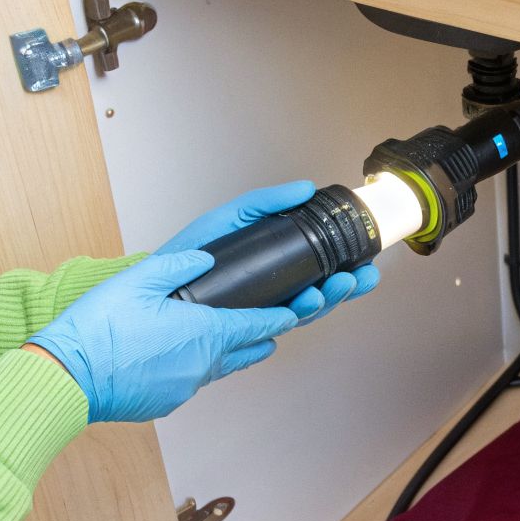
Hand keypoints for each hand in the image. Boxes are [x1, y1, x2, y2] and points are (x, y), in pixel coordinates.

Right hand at [29, 251, 299, 422]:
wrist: (64, 378)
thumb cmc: (97, 329)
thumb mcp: (136, 280)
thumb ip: (176, 266)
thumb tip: (205, 257)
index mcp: (206, 332)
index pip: (261, 324)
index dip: (283, 314)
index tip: (299, 308)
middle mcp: (204, 364)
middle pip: (250, 349)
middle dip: (265, 333)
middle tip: (278, 320)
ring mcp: (187, 386)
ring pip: (224, 367)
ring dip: (235, 351)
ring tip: (242, 337)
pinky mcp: (168, 401)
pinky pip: (196, 381)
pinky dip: (201, 366)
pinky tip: (189, 355)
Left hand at [158, 181, 380, 324]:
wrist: (152, 285)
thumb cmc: (189, 253)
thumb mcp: (230, 218)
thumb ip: (266, 202)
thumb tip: (305, 188)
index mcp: (276, 266)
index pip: (322, 269)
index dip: (348, 266)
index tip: (367, 260)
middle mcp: (274, 292)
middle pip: (321, 294)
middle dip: (345, 288)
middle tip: (356, 277)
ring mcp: (261, 314)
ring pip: (305, 314)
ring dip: (325, 302)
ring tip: (330, 288)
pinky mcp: (244, 332)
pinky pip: (277, 331)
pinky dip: (293, 320)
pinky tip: (300, 308)